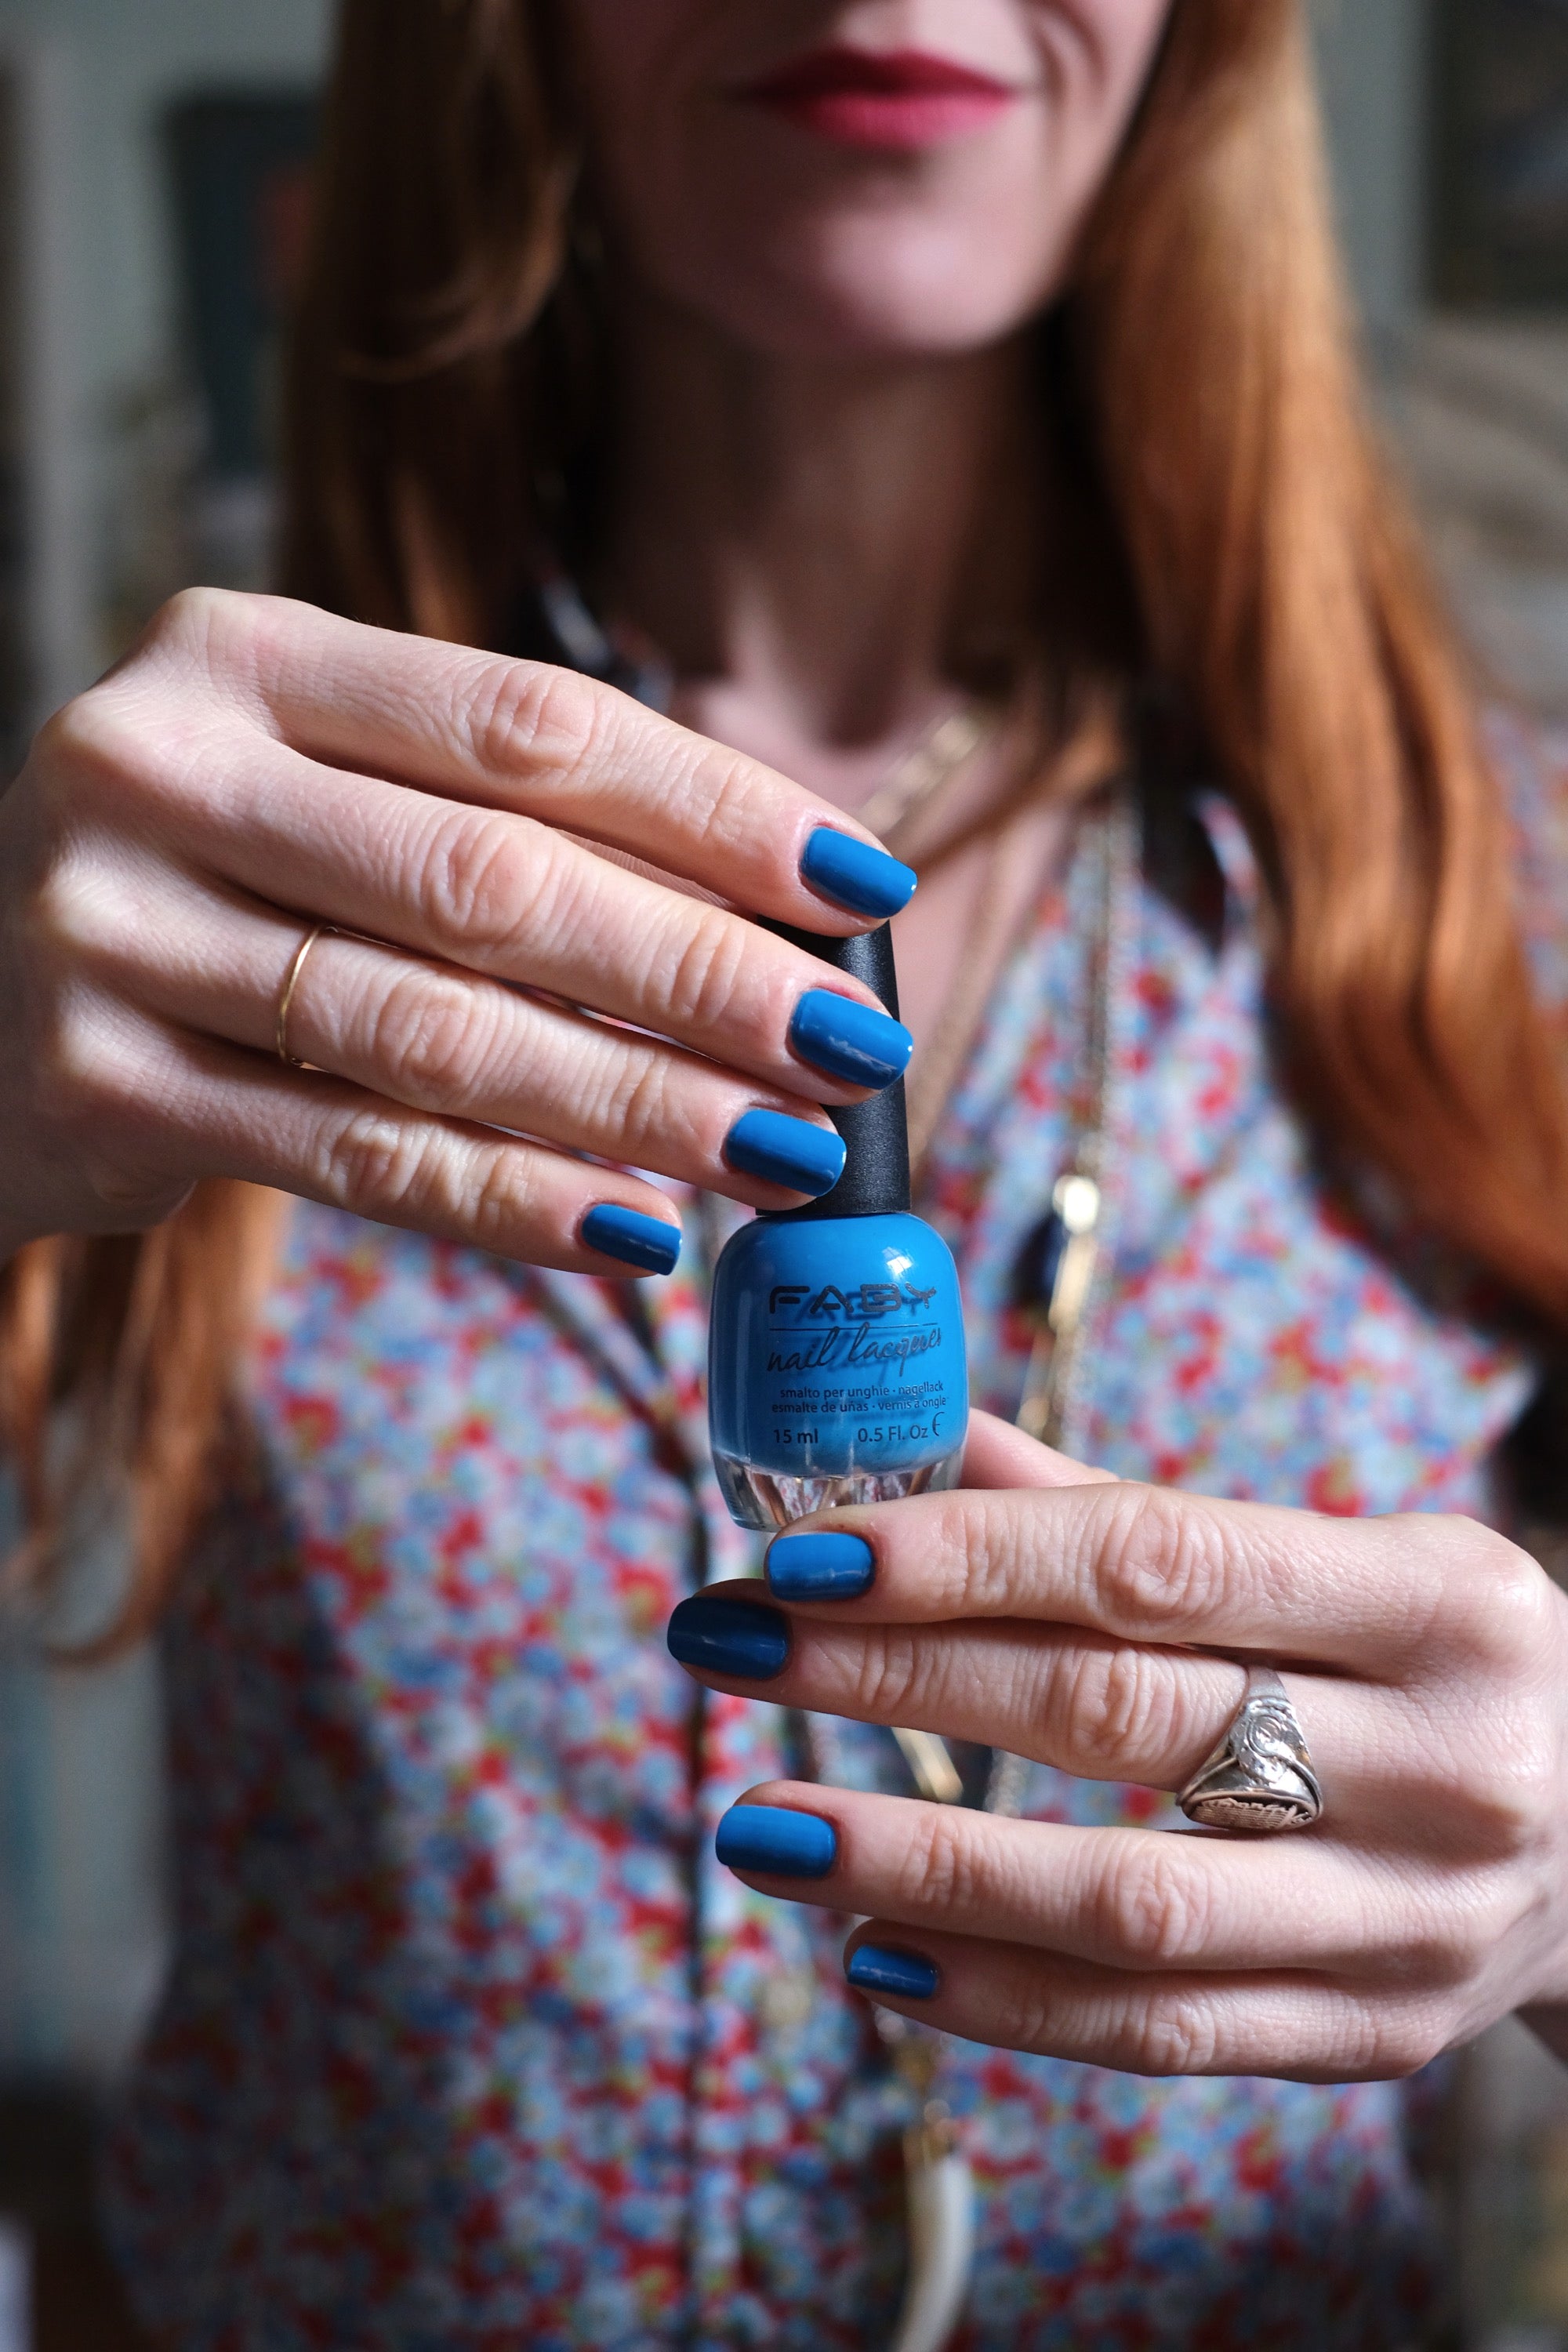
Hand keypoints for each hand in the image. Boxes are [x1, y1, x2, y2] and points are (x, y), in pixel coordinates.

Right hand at [0, 590, 915, 1264]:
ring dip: (633, 1103)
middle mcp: (158, 767)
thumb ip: (500, 823)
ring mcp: (107, 931)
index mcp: (241, 657)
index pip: (526, 723)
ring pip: (432, 1031)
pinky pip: (352, 1158)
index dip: (713, 806)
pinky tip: (631, 1231)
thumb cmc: (211, 888)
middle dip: (703, 974)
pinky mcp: (95, 1088)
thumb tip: (782, 923)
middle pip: (494, 881)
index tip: (861, 883)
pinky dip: (508, 1201)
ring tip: (780, 1155)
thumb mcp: (323, 795)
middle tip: (852, 1047)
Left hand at [670, 1413, 1567, 2081]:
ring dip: (919, 1866)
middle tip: (727, 1642)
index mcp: (1434, 1599)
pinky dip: (1003, 2001)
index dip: (967, 1553)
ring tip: (760, 1827)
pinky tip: (873, 1955)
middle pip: (1118, 1718)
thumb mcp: (1343, 1559)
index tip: (803, 1550)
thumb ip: (1127, 1511)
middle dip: (894, 1678)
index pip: (1158, 1562)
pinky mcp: (1373, 2035)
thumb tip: (917, 1441)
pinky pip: (1161, 2032)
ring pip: (1129, 1906)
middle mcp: (1442, 1763)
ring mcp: (1412, 1920)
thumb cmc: (1439, 1663)